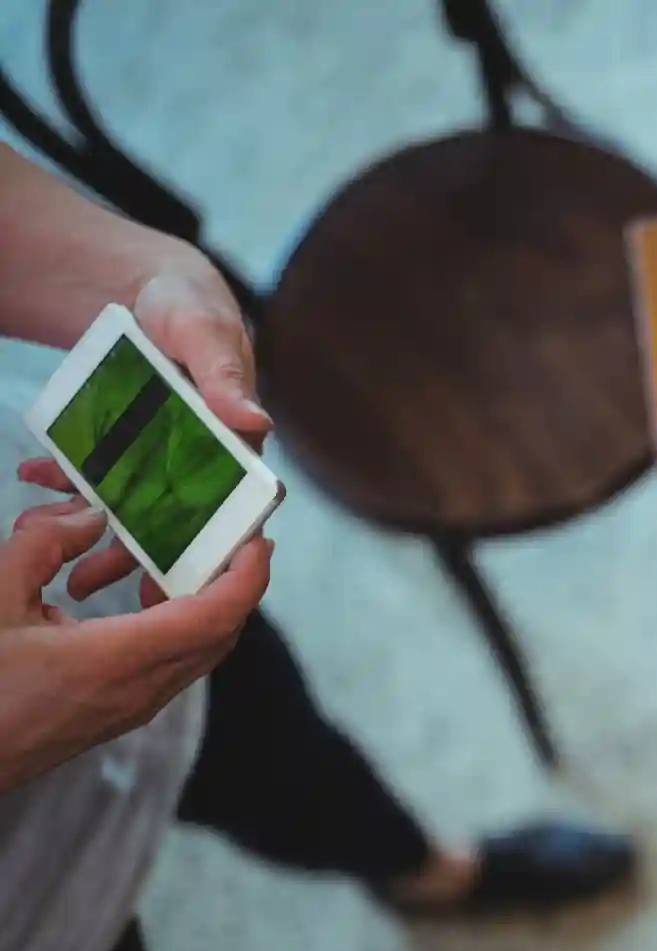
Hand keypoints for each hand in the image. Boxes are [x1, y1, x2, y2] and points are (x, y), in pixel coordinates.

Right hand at [0, 497, 271, 792]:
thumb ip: (42, 547)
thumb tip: (89, 516)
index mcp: (118, 661)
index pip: (215, 617)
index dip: (247, 576)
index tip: (257, 539)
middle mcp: (140, 691)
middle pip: (218, 632)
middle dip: (228, 582)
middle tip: (216, 539)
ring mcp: (131, 709)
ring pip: (194, 649)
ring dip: (190, 603)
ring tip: (150, 564)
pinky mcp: (116, 715)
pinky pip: (167, 665)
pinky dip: (166, 626)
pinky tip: (121, 601)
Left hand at [17, 258, 268, 605]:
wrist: (147, 290)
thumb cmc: (190, 306)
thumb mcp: (204, 332)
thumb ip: (224, 375)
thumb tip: (257, 421)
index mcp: (239, 441)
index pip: (240, 504)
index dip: (223, 546)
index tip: (195, 579)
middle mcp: (205, 459)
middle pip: (184, 522)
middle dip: (151, 562)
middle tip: (120, 593)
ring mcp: (163, 456)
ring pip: (138, 512)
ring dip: (106, 542)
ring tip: (73, 575)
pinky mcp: (127, 446)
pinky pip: (98, 477)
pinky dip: (67, 483)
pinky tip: (37, 479)